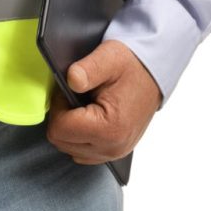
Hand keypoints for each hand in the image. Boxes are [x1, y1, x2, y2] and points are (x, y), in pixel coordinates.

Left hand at [44, 39, 159, 164]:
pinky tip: (89, 117)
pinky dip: (80, 135)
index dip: (57, 106)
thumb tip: (71, 80)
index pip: (59, 129)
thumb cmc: (131, 66)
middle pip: (61, 141)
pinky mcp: (114, 152)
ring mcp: (114, 153)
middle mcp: (113, 147)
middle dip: (62, 116)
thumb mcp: (109, 58)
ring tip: (84, 105)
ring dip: (70, 127)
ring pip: (69, 148)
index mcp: (110, 128)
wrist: (152, 74)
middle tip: (75, 96)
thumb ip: (87, 69)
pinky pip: (82, 152)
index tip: (68, 91)